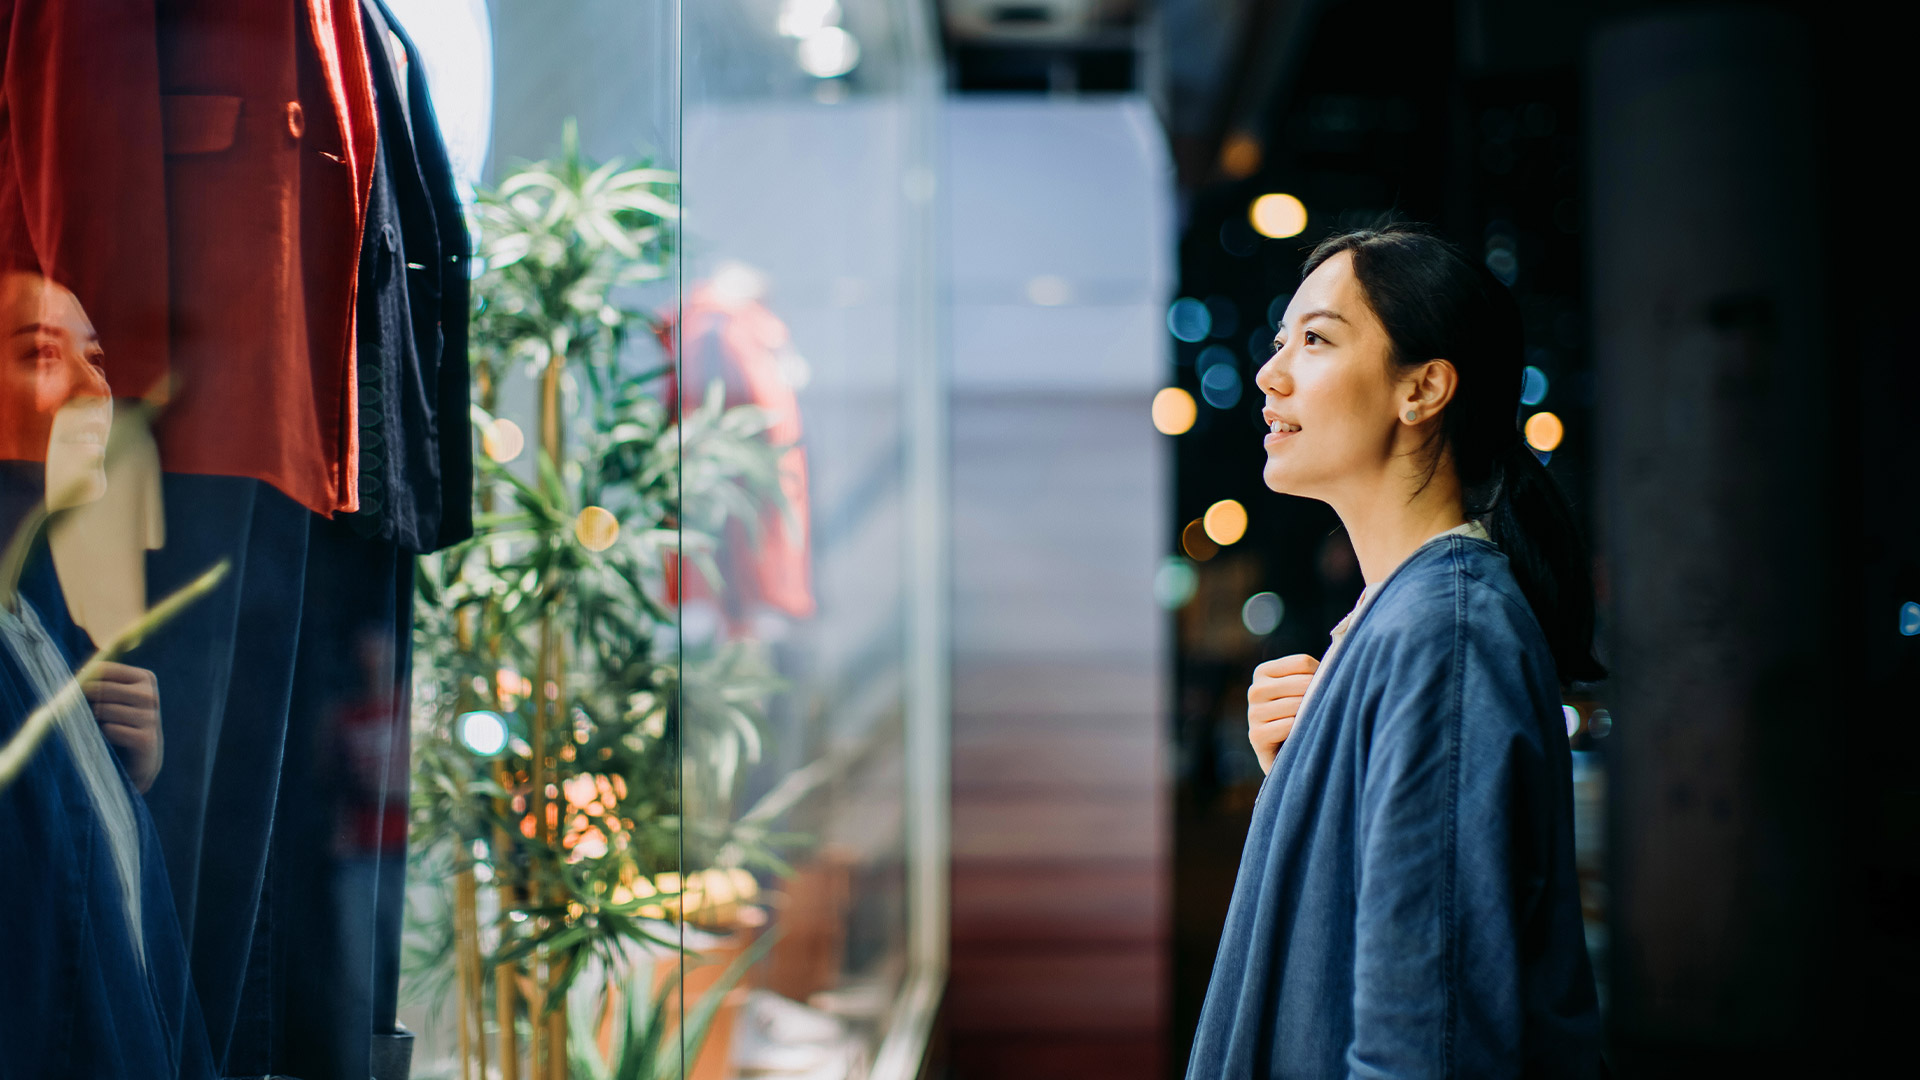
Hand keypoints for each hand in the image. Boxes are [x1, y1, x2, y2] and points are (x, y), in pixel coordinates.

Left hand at [85, 662, 161, 792]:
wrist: (141, 758)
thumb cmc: (119, 721)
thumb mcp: (112, 697)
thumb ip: (98, 681)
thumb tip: (80, 672)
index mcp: (145, 678)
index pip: (104, 669)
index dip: (84, 679)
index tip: (77, 690)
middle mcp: (150, 695)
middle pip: (103, 689)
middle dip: (89, 701)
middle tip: (88, 712)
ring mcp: (150, 717)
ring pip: (105, 710)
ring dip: (96, 720)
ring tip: (100, 726)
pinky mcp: (146, 739)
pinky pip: (110, 730)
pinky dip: (105, 735)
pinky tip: (111, 739)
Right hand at [1248, 653, 1319, 774]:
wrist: (1290, 758)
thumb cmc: (1303, 717)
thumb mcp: (1304, 689)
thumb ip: (1313, 673)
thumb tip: (1334, 667)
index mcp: (1263, 672)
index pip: (1302, 663)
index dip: (1321, 676)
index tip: (1321, 692)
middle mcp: (1255, 690)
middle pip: (1302, 683)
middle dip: (1318, 697)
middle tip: (1322, 712)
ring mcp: (1253, 713)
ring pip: (1296, 704)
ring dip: (1310, 716)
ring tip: (1313, 724)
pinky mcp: (1256, 735)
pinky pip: (1288, 725)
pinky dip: (1300, 732)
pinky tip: (1301, 737)